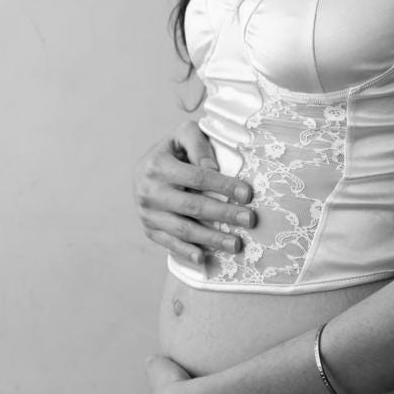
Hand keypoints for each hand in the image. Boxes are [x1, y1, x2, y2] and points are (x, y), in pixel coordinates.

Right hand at [133, 120, 254, 266]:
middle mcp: (149, 191)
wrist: (144, 169)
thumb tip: (213, 168)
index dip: (223, 186)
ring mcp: (147, 213)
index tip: (247, 194)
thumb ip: (198, 144)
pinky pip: (169, 243)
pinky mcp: (149, 229)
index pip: (197, 177)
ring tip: (236, 244)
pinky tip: (203, 258)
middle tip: (249, 220)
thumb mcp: (183, 134)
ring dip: (211, 239)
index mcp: (158, 165)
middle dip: (224, 214)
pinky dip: (186, 252)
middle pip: (193, 206)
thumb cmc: (173, 150)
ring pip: (183, 229)